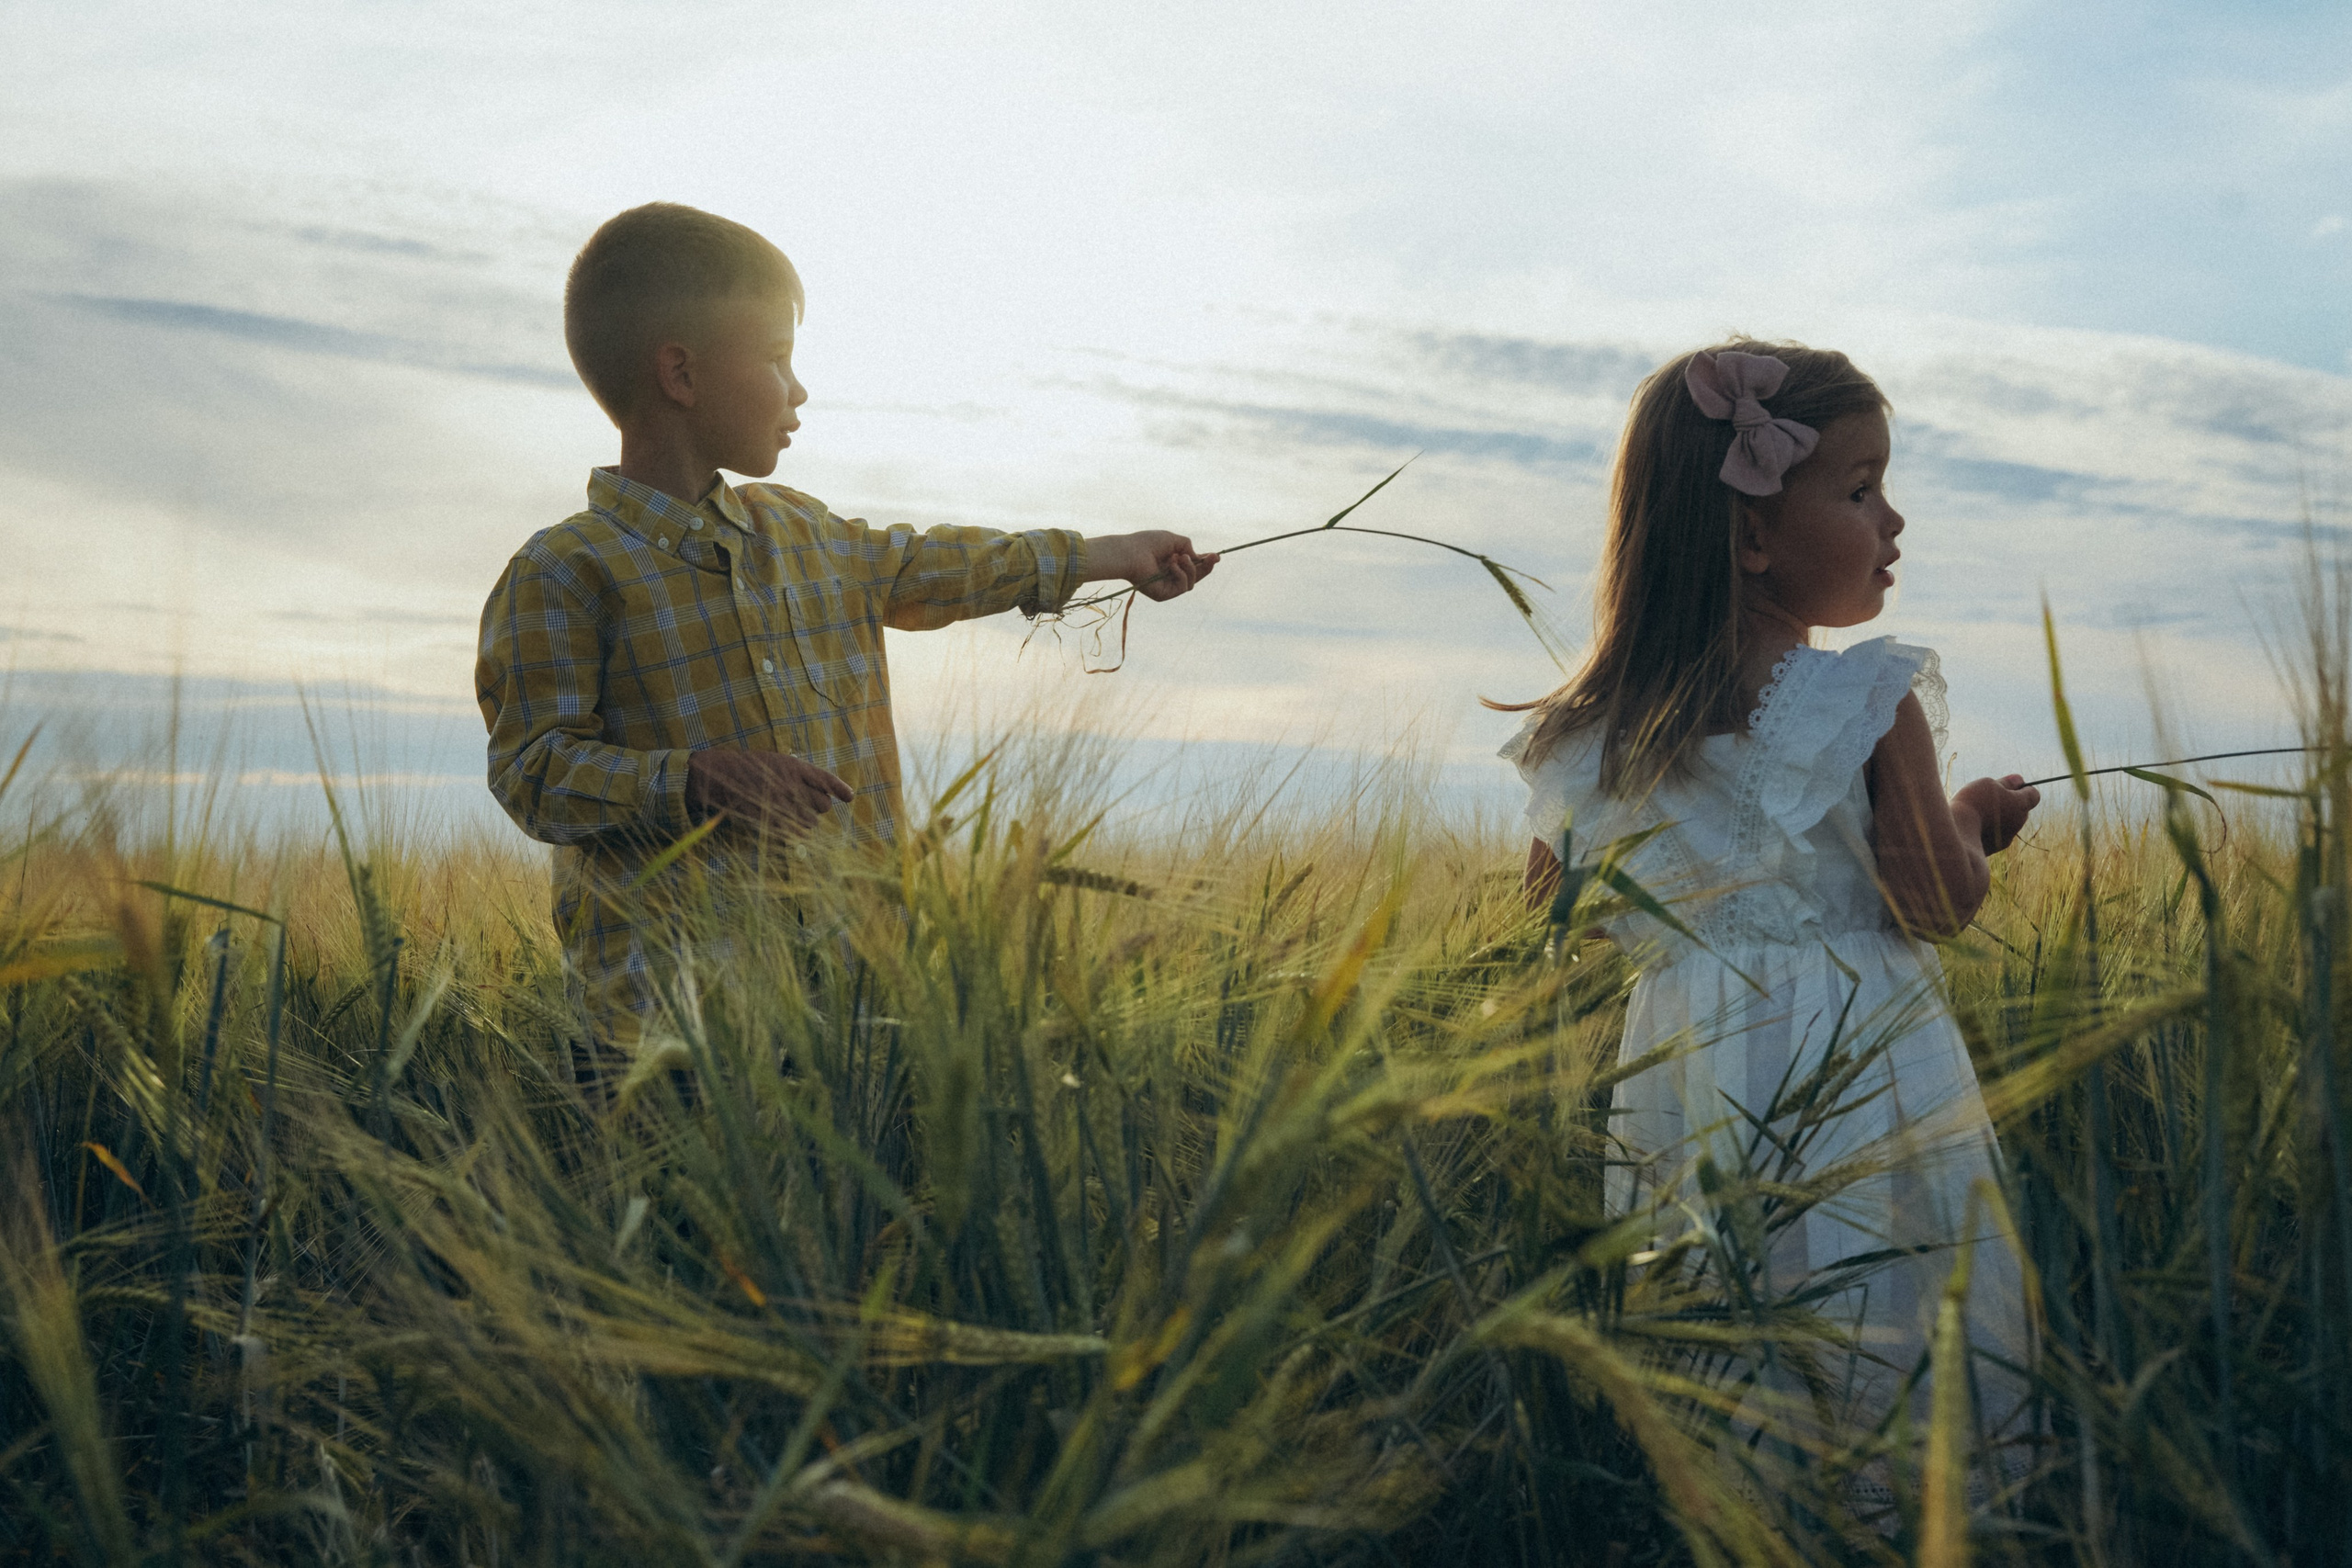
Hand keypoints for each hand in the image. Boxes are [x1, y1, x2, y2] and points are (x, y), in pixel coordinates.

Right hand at [685, 749, 853, 833]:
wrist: (716, 775)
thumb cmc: (745, 768)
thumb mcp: (775, 761)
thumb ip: (799, 774)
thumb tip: (823, 792)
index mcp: (794, 767)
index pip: (826, 780)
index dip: (839, 789)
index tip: (849, 797)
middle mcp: (793, 785)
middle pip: (823, 805)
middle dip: (816, 807)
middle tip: (801, 805)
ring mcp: (782, 804)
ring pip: (812, 822)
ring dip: (804, 821)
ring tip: (787, 814)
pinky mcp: (772, 820)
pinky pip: (796, 834)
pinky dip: (794, 833)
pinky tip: (786, 828)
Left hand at [1096, 530, 1218, 601]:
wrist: (1130, 553)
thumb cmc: (1147, 543)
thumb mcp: (1172, 540)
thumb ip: (1187, 546)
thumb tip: (1196, 557)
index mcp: (1170, 563)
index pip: (1191, 566)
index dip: (1205, 562)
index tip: (1216, 555)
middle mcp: (1169, 576)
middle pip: (1194, 577)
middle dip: (1206, 568)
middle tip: (1214, 558)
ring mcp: (1166, 587)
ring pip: (1191, 583)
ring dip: (1190, 569)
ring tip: (1178, 557)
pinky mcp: (1163, 595)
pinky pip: (1182, 587)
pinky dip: (1181, 574)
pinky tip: (1172, 565)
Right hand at [1954, 774, 2039, 854]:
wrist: (1958, 834)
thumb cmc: (1974, 803)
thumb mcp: (1989, 784)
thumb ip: (2006, 782)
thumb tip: (2019, 780)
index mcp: (2021, 806)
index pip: (2033, 795)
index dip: (2023, 788)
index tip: (2008, 785)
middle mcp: (2019, 823)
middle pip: (2019, 810)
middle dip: (2007, 803)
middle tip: (1986, 796)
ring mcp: (2006, 838)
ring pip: (2005, 823)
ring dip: (1995, 817)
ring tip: (1974, 812)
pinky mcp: (1993, 849)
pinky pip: (1993, 836)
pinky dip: (1985, 830)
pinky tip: (1970, 826)